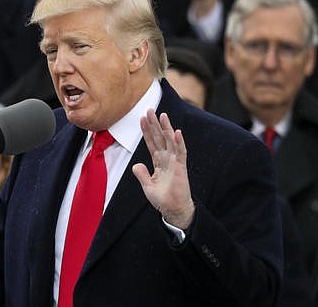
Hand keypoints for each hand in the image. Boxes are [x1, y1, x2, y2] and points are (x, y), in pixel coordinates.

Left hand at [132, 109, 194, 228]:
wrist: (173, 209)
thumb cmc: (162, 199)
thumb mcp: (148, 186)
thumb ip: (142, 174)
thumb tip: (136, 165)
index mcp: (158, 162)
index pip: (151, 142)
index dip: (146, 131)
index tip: (141, 118)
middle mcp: (166, 158)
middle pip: (159, 137)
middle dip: (154, 124)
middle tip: (149, 109)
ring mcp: (174, 161)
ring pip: (169, 141)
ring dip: (166, 128)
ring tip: (162, 115)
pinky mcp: (181, 167)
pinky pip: (180, 152)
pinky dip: (178, 142)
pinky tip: (176, 132)